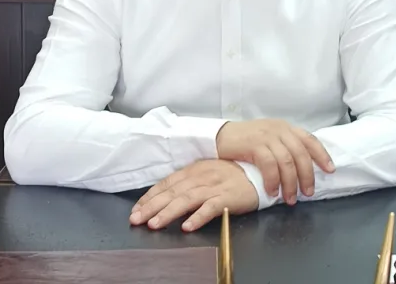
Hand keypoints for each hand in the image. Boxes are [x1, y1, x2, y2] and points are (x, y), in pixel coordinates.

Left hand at [129, 160, 257, 231]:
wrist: (259, 172)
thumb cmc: (231, 176)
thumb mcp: (206, 175)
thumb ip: (187, 184)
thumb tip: (165, 198)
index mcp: (193, 170)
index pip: (166, 184)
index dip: (149, 197)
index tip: (136, 210)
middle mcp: (201, 176)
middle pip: (172, 192)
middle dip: (152, 207)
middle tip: (137, 219)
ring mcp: (214, 186)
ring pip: (187, 199)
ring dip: (169, 212)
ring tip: (155, 224)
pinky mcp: (228, 196)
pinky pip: (210, 207)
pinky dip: (198, 217)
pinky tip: (187, 226)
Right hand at [215, 119, 334, 204]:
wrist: (221, 136)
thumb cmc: (246, 141)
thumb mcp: (269, 139)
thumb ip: (285, 148)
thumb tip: (302, 169)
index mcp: (286, 128)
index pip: (310, 140)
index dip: (322, 155)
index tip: (330, 170)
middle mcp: (280, 130)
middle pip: (301, 154)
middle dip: (306, 176)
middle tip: (307, 193)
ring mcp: (267, 136)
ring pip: (287, 162)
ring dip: (290, 183)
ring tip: (290, 198)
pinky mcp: (255, 145)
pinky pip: (270, 166)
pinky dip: (273, 181)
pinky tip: (272, 192)